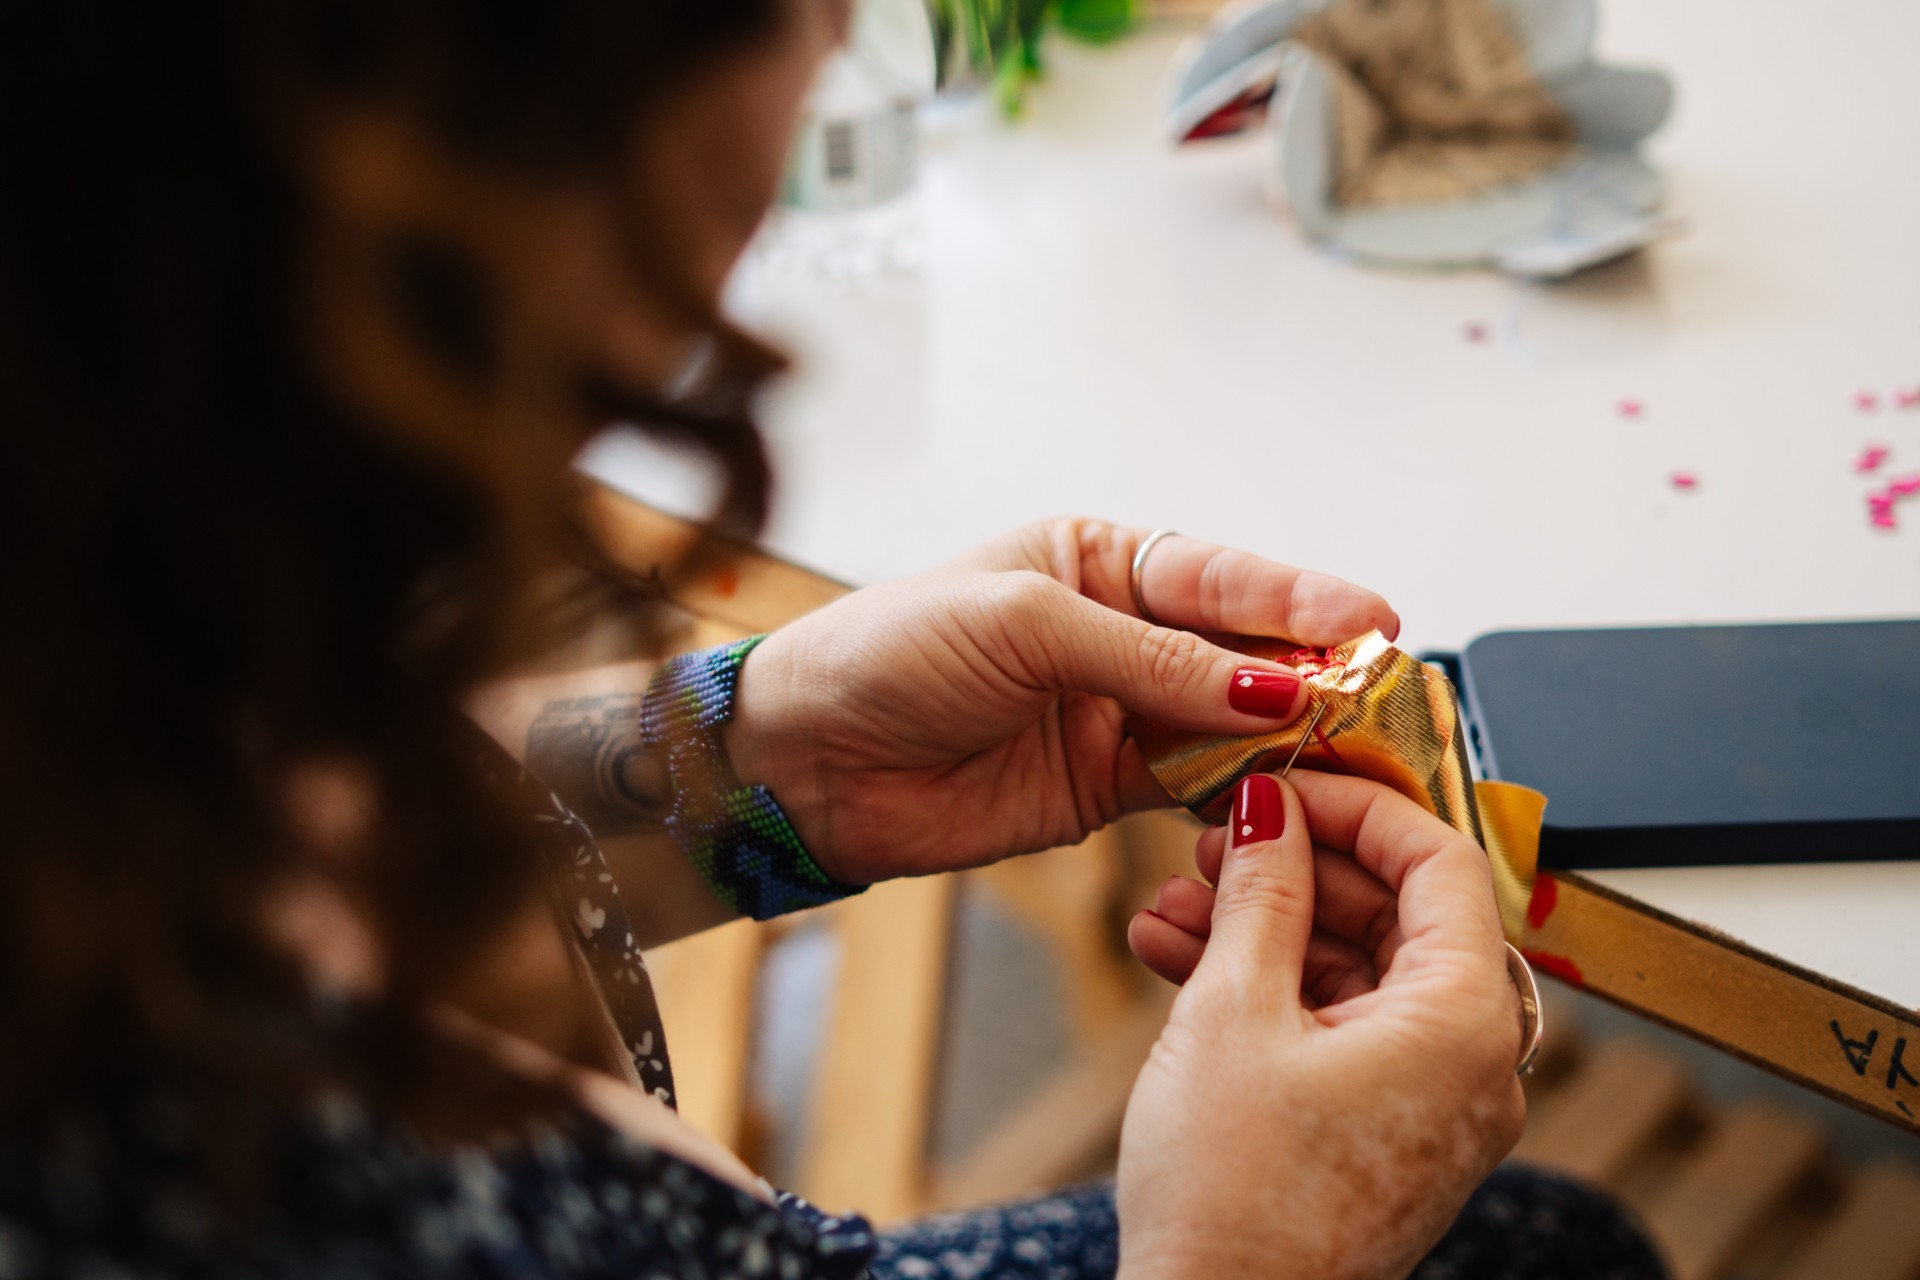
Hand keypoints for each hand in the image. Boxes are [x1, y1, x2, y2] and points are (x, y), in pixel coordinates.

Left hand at [722, 518, 1396, 884]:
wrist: (807, 756)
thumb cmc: (890, 651)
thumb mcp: (1024, 624)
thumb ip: (1150, 659)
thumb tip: (1268, 692)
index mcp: (1098, 561)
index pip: (1221, 577)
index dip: (1301, 601)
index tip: (1373, 623)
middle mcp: (1118, 633)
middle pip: (1242, 653)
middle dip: (1314, 674)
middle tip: (1387, 699)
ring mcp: (1117, 714)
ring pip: (1230, 725)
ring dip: (1290, 741)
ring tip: (1357, 754)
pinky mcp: (1104, 789)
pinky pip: (1195, 789)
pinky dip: (1242, 795)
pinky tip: (1287, 798)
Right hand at [1115, 771, 1525, 1279]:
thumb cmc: (1235, 1203)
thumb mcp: (1232, 1009)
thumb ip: (1262, 890)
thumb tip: (1270, 811)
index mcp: (1464, 1022)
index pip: (1438, 860)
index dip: (1355, 806)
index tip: (1285, 782)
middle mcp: (1470, 1063)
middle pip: (1397, 914)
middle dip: (1295, 868)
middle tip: (1216, 841)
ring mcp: (1429, 1102)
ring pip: (1356, 970)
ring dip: (1265, 928)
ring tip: (1174, 907)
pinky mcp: (1385, 1131)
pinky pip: (1340, 1027)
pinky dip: (1272, 990)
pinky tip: (1185, 962)